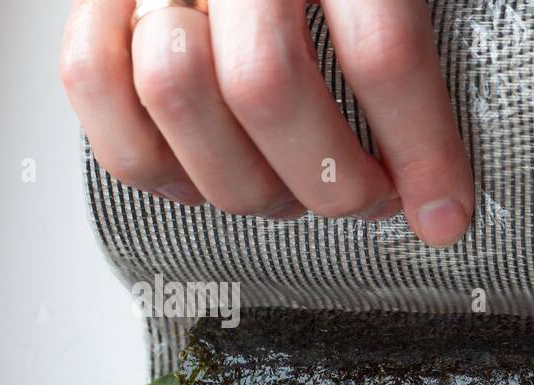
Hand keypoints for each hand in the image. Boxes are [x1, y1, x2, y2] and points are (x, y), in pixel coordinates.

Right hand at [61, 0, 473, 245]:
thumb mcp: (396, 6)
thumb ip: (408, 63)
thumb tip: (443, 198)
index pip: (381, 50)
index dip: (420, 149)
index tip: (444, 214)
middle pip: (265, 86)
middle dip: (327, 176)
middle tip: (366, 195)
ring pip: (175, 87)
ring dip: (244, 173)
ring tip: (293, 181)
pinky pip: (89, 80)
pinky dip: (152, 151)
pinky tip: (212, 164)